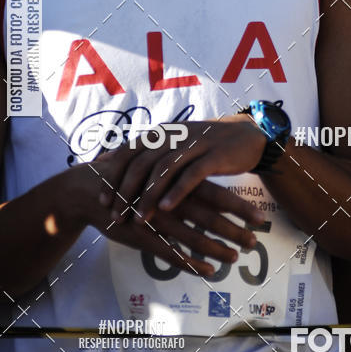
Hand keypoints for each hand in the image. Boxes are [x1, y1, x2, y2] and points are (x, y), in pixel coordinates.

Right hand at [77, 146, 264, 276]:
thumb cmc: (132, 182)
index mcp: (178, 182)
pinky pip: (170, 253)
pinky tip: (207, 271)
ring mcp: (156, 219)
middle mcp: (171, 199)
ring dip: (216, 248)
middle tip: (255, 242)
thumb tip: (215, 192)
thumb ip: (185, 183)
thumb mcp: (159, 175)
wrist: (91, 190)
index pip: (216, 193)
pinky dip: (190, 263)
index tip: (261, 217)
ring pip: (192, 236)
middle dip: (234, 230)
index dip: (239, 206)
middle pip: (209, 216)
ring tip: (235, 258)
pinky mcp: (141, 236)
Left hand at [99, 116, 265, 222]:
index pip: (129, 151)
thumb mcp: (172, 142)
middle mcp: (175, 134)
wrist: (248, 136)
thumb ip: (142, 151)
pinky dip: (177, 191)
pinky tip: (166, 209)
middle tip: (115, 215)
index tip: (102, 199)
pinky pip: (192, 174)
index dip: (113, 175)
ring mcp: (195, 143)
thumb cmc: (204, 144)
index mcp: (162, 132)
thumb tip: (104, 160)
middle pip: (142, 162)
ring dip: (148, 196)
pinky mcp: (214, 155)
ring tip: (138, 219)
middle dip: (125, 190)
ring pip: (164, 169)